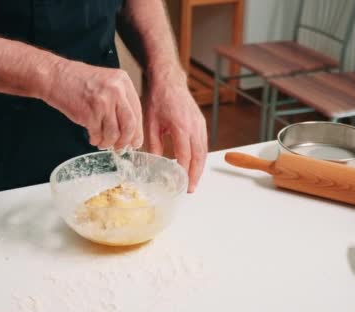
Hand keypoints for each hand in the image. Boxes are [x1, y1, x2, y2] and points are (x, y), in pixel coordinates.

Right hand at [43, 59, 142, 149]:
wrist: (56, 76)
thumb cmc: (78, 80)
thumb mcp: (106, 82)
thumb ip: (120, 100)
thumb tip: (130, 128)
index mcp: (123, 81)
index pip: (137, 112)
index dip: (137, 131)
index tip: (134, 141)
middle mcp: (116, 91)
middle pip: (129, 125)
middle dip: (125, 141)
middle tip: (120, 147)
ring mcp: (103, 102)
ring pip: (114, 133)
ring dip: (108, 142)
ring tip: (103, 142)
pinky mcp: (89, 113)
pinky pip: (98, 134)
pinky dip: (96, 140)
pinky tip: (93, 137)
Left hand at [144, 68, 207, 192]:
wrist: (169, 81)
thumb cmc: (158, 99)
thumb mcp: (150, 123)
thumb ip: (153, 144)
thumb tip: (154, 162)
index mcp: (181, 126)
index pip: (184, 154)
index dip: (183, 171)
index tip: (179, 183)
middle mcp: (194, 126)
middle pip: (198, 156)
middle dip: (195, 174)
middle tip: (190, 189)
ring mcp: (200, 124)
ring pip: (203, 151)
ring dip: (199, 167)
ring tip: (193, 181)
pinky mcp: (201, 122)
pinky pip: (203, 143)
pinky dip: (200, 156)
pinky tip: (194, 164)